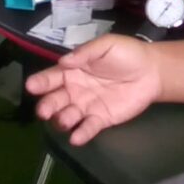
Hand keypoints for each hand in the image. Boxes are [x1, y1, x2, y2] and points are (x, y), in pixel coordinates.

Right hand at [25, 32, 162, 143]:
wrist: (152, 71)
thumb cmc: (126, 54)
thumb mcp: (106, 45)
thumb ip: (86, 52)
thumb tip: (64, 61)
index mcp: (73, 71)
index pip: (52, 77)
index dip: (40, 82)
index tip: (31, 86)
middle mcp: (75, 90)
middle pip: (55, 100)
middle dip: (47, 105)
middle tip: (44, 110)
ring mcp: (87, 106)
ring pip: (68, 116)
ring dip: (62, 120)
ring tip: (64, 120)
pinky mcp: (101, 119)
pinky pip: (88, 128)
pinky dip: (81, 134)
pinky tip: (76, 138)